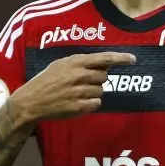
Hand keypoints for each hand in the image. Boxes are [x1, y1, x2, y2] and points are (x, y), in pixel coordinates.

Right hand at [11, 51, 135, 122]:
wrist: (31, 101)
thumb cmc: (46, 81)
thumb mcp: (61, 65)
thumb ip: (81, 63)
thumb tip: (103, 64)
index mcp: (75, 62)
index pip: (104, 58)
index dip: (120, 58)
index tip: (133, 59)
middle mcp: (79, 76)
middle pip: (104, 77)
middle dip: (97, 79)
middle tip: (83, 82)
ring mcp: (79, 92)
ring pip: (101, 91)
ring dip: (92, 92)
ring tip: (76, 93)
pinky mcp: (79, 107)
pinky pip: (96, 103)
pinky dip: (90, 103)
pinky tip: (77, 102)